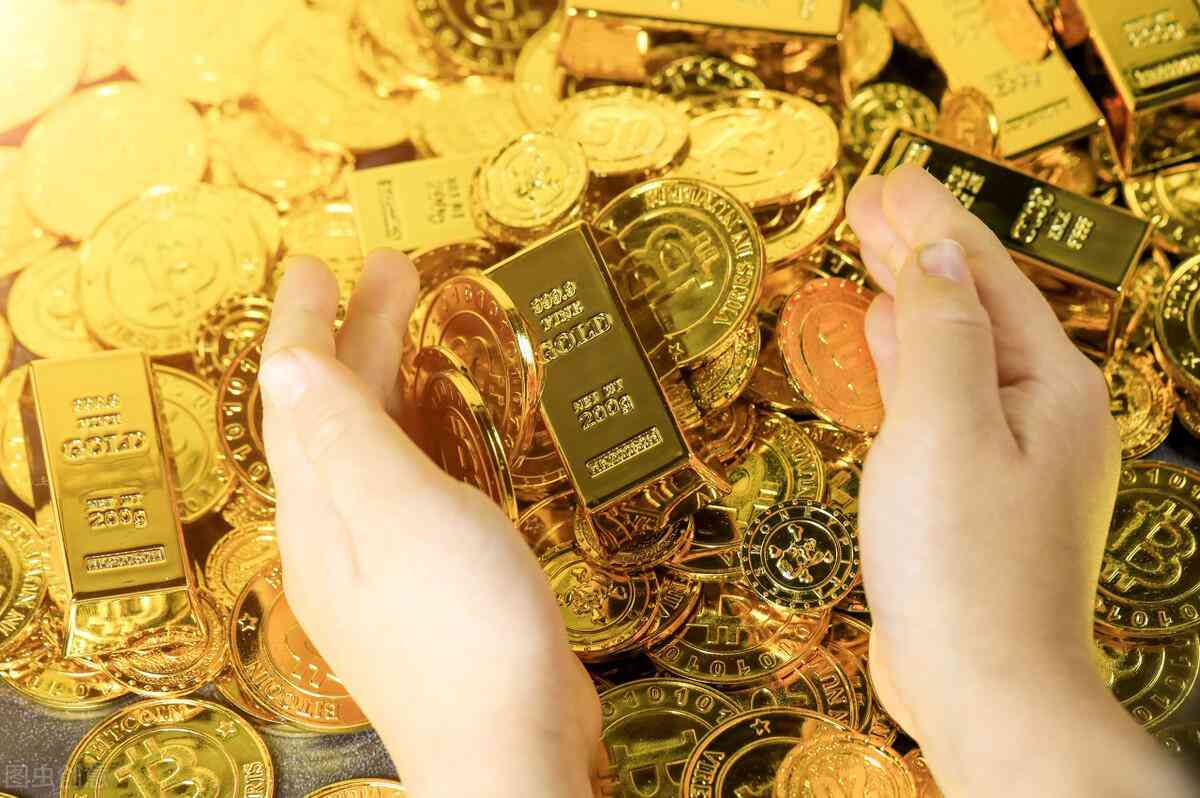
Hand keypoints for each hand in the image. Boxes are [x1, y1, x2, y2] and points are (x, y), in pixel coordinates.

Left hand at [257, 252, 600, 797]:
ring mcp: (385, 563)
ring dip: (390, 380)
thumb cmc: (462, 626)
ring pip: (376, 448)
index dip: (306, 324)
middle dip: (358, 337)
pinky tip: (447, 426)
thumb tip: (285, 364)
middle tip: (390, 270)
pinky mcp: (431, 584)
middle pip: (339, 415)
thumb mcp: (400, 515)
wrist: (508, 747)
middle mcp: (341, 534)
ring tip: (418, 325)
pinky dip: (422, 435)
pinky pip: (412, 484)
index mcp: (321, 511)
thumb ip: (345, 439)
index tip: (319, 263)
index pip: (300, 396)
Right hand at [847, 164, 1190, 794]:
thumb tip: (933, 253)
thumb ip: (939, 331)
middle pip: (971, 304)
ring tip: (873, 257)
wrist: (982, 687)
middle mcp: (1039, 411)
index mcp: (1050, 383)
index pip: (983, 274)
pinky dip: (905, 362)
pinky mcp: (970, 490)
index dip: (931, 220)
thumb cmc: (964, 565)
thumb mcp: (944, 427)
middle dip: (920, 249)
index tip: (884, 177)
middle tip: (871, 201)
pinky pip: (936, 400)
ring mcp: (1006, 452)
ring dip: (910, 299)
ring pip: (952, 350)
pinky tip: (884, 344)